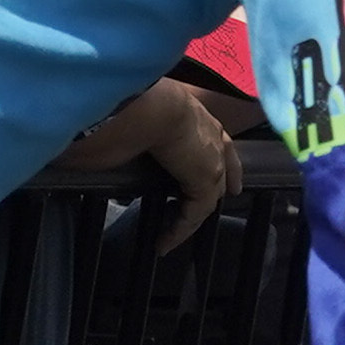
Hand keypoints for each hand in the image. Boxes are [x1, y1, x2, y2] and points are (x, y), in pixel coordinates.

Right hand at [54, 79, 242, 251]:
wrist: (151, 106)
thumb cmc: (137, 102)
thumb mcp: (142, 114)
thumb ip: (137, 128)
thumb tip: (116, 138)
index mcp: (197, 116)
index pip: (218, 140)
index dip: (223, 158)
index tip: (228, 177)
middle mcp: (211, 135)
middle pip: (224, 168)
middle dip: (224, 184)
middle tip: (221, 199)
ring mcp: (213, 159)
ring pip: (208, 196)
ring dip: (192, 216)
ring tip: (174, 234)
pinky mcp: (206, 180)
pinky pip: (195, 214)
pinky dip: (179, 230)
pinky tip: (164, 243)